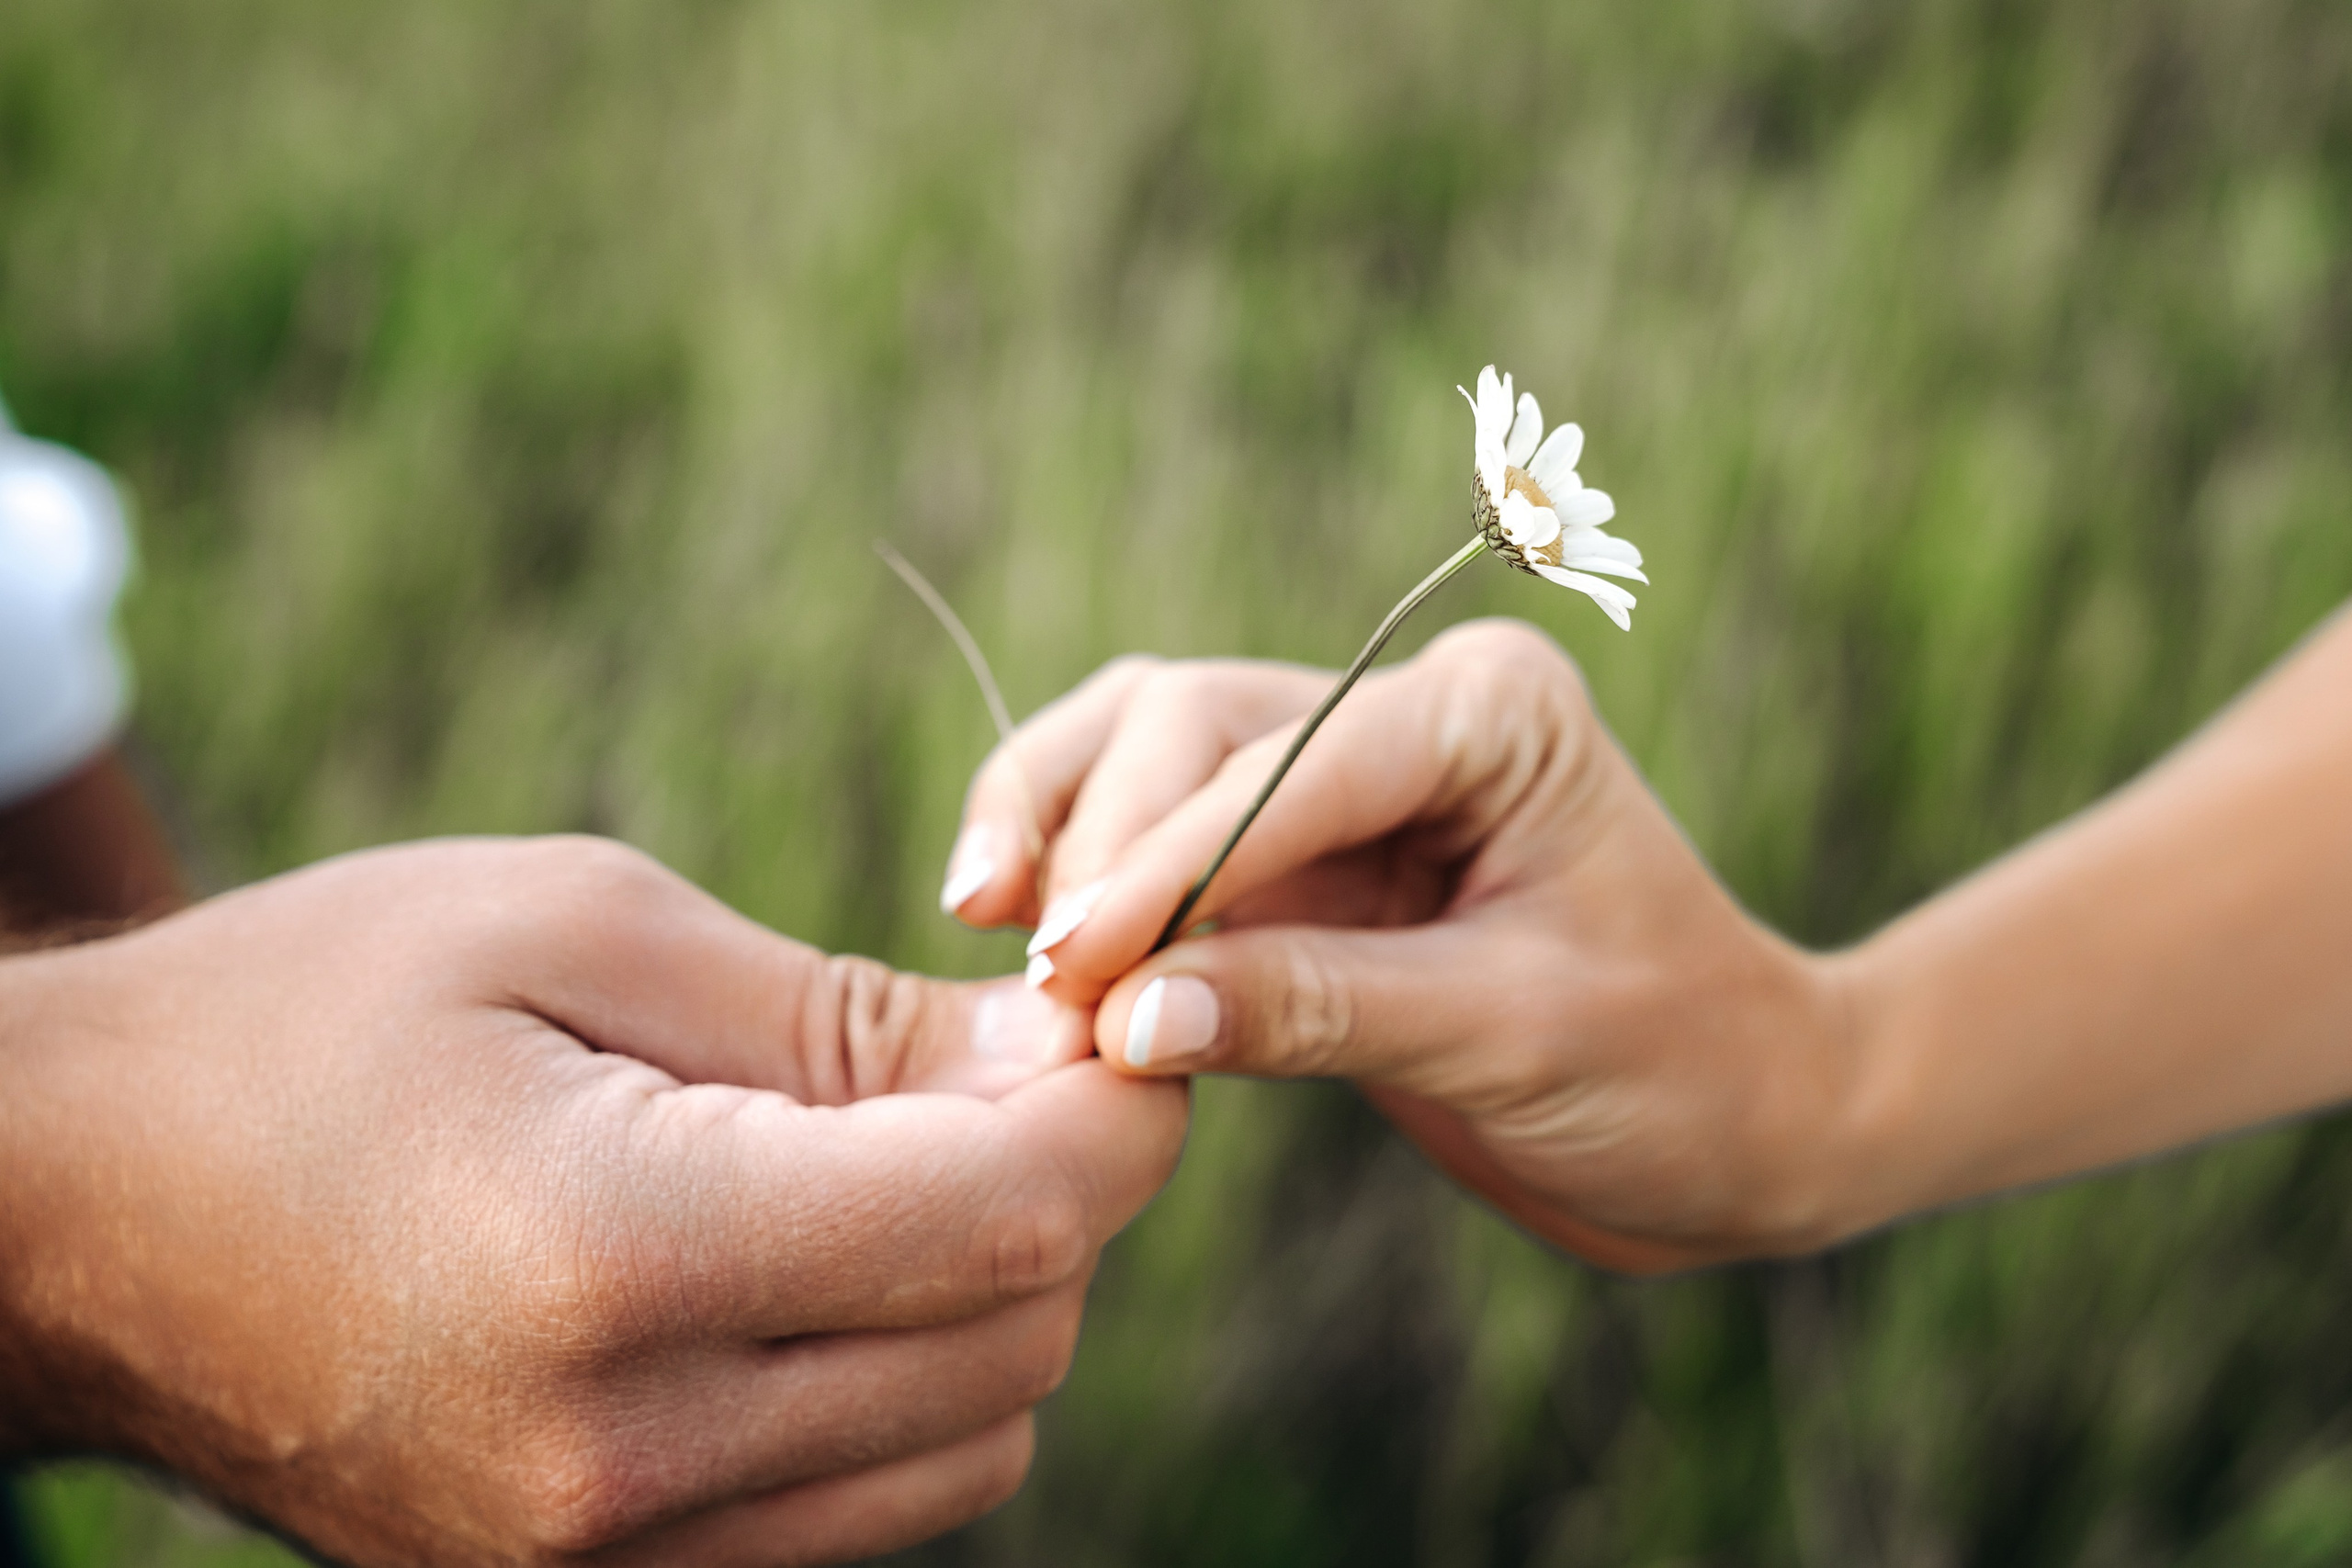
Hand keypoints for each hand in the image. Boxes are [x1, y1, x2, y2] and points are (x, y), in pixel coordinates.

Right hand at [0, 837, 1186, 1565]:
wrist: (77, 1211)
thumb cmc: (313, 1016)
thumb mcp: (577, 929)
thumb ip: (842, 1014)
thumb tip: (1054, 1053)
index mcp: (615, 1259)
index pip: (1002, 1221)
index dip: (1115, 1113)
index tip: (1116, 1026)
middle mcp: (621, 1462)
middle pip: (1015, 1342)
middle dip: (1061, 1192)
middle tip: (993, 1067)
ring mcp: (602, 1563)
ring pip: (970, 1446)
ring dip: (990, 1297)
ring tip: (892, 1161)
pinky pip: (859, 1511)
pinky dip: (900, 1389)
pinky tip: (818, 1268)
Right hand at [943, 622, 1850, 1274]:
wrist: (1739, 1125)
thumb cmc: (1676, 1067)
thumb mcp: (1510, 1038)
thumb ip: (1320, 1011)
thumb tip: (1122, 1017)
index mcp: (1489, 711)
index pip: (1287, 760)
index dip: (1167, 859)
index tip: (1072, 964)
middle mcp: (1407, 714)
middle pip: (1188, 720)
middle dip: (1101, 841)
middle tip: (1043, 982)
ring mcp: (1344, 781)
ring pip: (1148, 754)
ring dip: (1061, 831)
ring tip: (990, 932)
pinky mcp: (1300, 864)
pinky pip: (1160, 848)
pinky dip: (1089, 887)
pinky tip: (1024, 950)